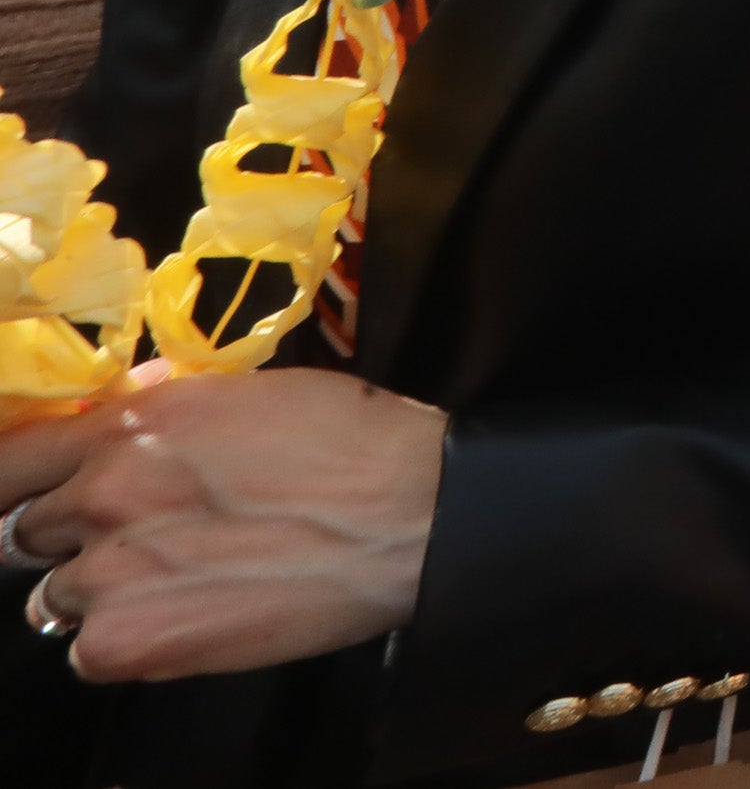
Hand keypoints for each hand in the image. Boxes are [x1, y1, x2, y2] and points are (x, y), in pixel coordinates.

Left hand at [0, 370, 441, 680]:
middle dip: (70, 536)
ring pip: (54, 598)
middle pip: (24, 532)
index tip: (30, 496)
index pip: (8, 461)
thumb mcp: (253, 392)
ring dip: (101, 593)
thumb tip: (130, 396)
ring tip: (176, 583)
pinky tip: (188, 618)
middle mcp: (103, 494)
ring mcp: (109, 573)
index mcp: (131, 426)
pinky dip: (126, 644)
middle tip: (136, 539)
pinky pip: (86, 653)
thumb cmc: (352, 444)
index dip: (15, 483)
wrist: (413, 515)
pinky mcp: (128, 642)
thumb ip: (169, 400)